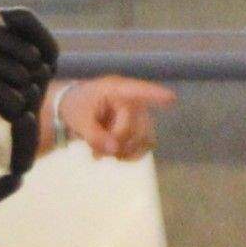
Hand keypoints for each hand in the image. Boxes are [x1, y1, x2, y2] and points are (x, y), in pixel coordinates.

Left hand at [51, 74, 173, 164]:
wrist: (74, 111)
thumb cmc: (76, 107)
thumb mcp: (78, 120)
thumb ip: (94, 134)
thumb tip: (114, 149)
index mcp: (115, 90)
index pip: (138, 91)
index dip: (155, 95)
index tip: (171, 98)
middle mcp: (132, 101)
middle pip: (140, 125)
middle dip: (120, 141)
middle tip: (96, 151)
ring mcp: (137, 115)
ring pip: (145, 138)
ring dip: (125, 151)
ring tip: (101, 154)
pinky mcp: (137, 129)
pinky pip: (144, 147)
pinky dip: (129, 155)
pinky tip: (114, 156)